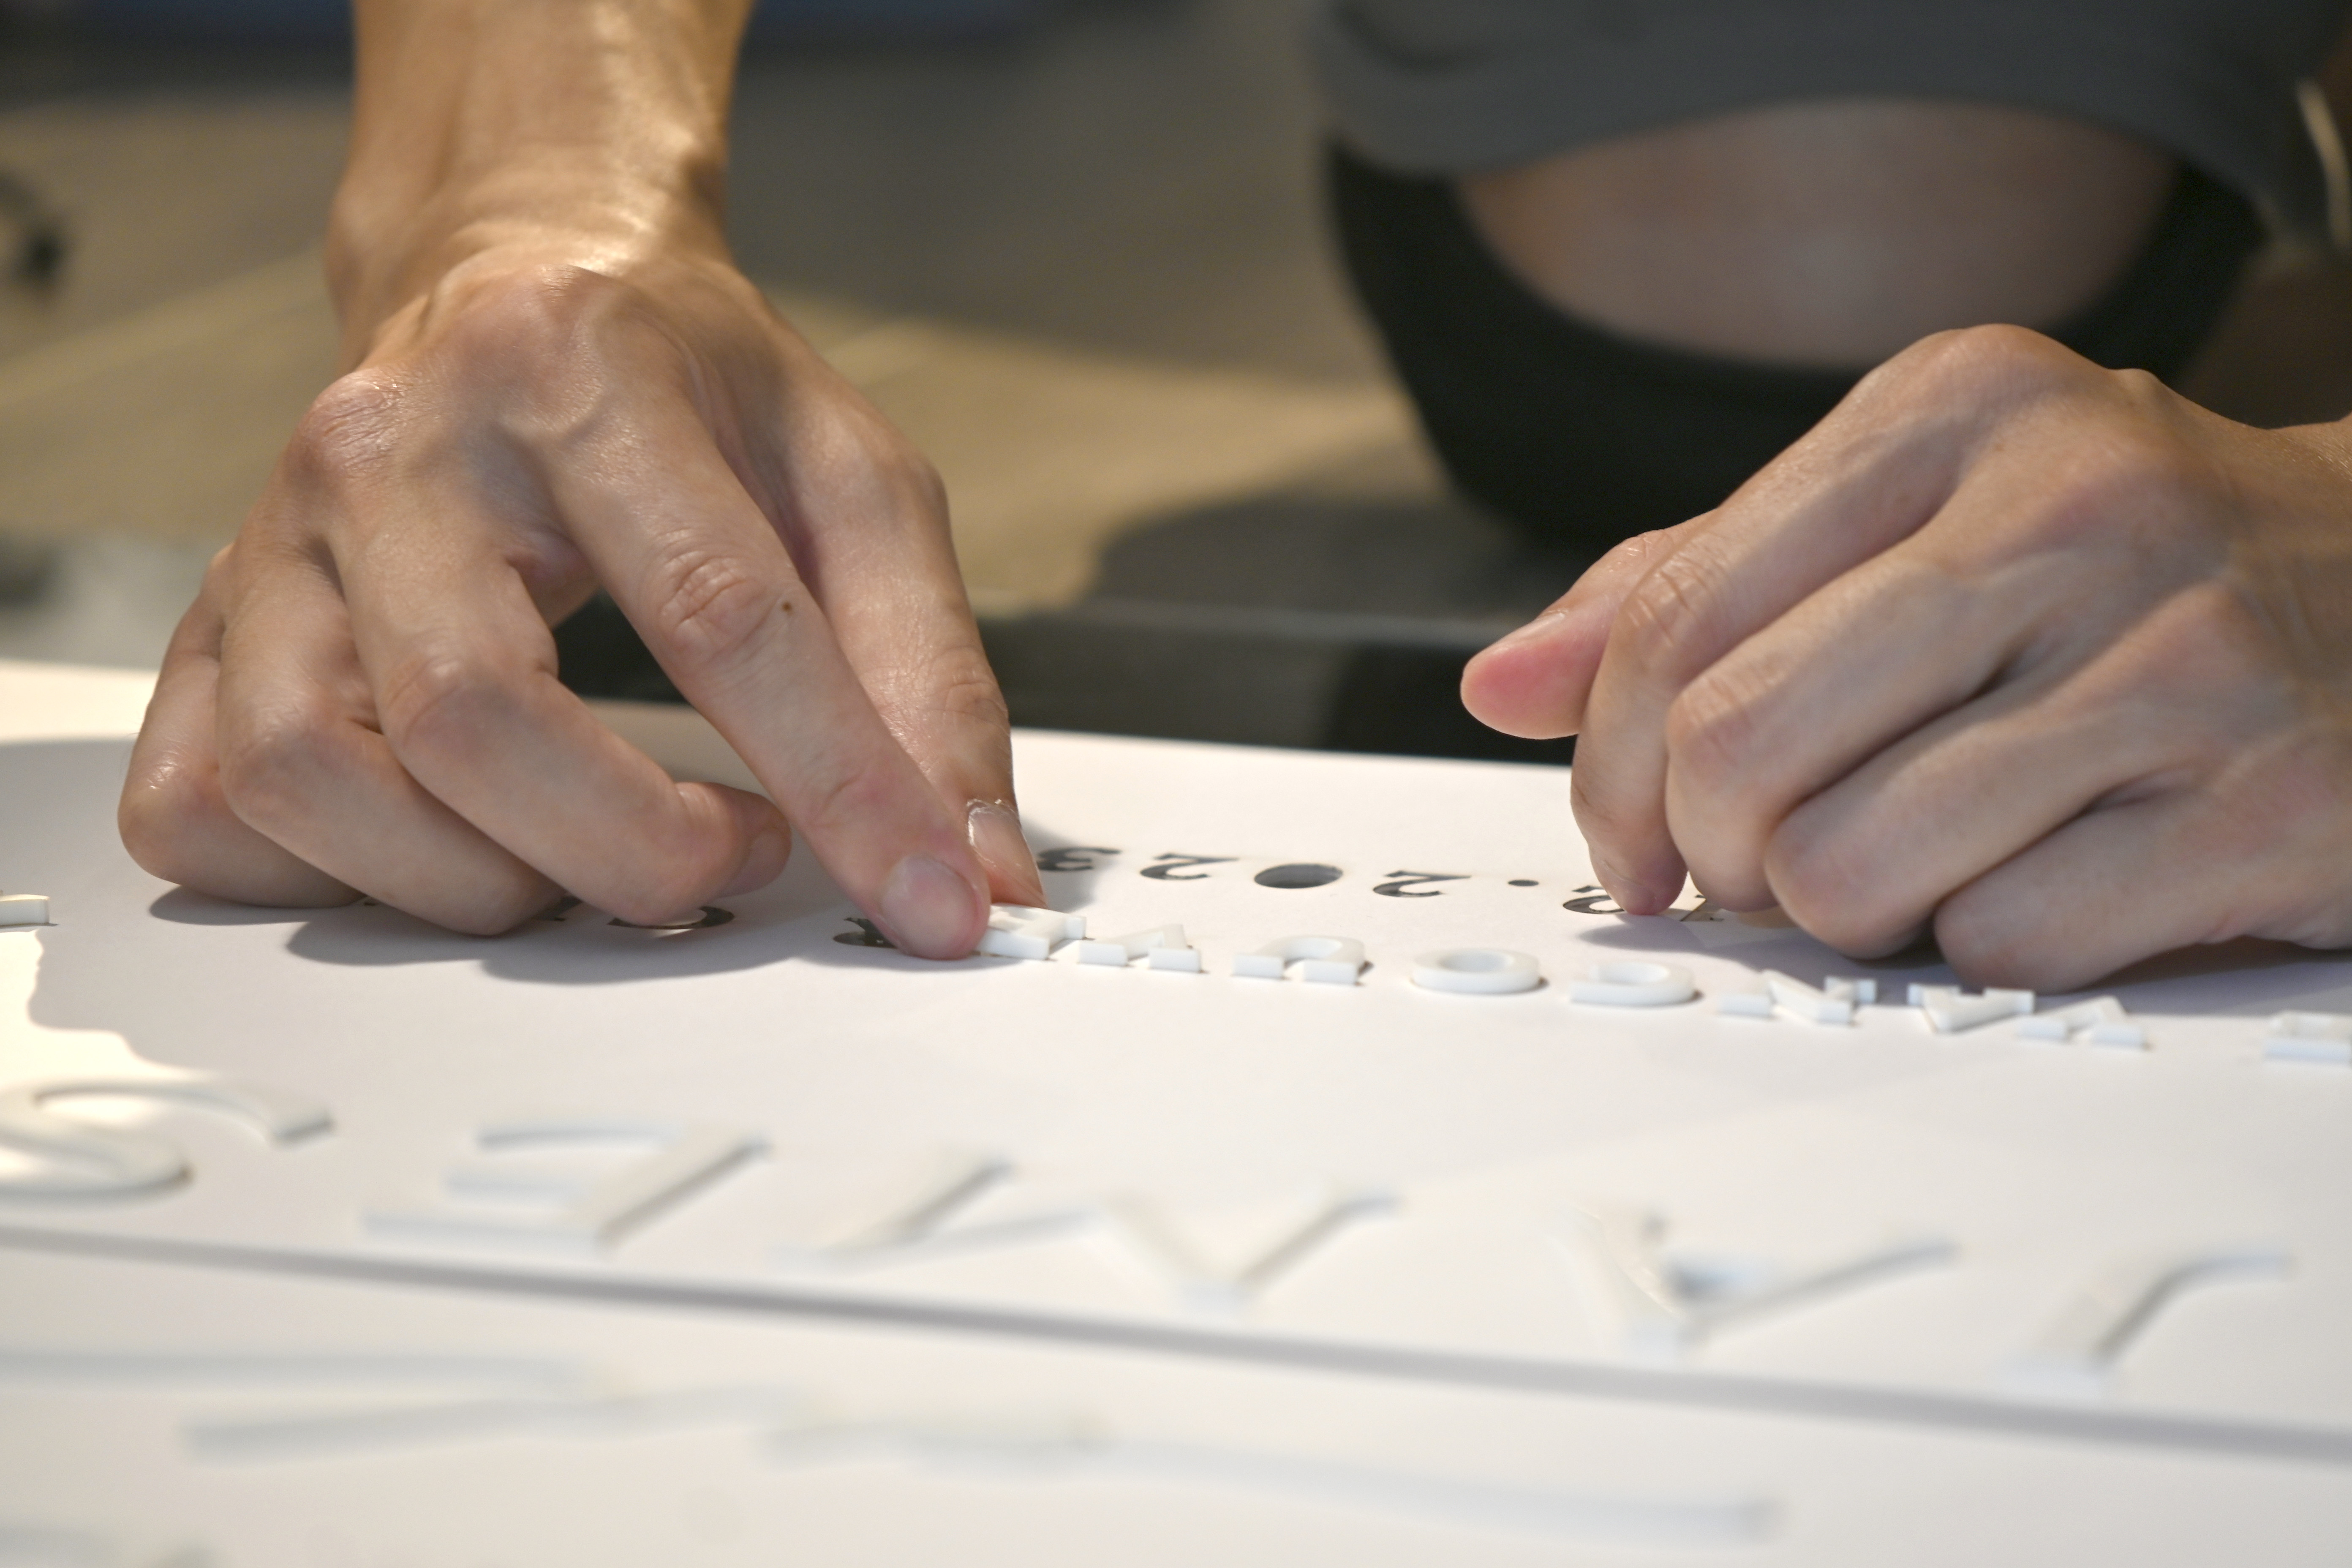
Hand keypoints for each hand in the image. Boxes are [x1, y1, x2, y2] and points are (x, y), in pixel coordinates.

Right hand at [116, 0, 1042, 957]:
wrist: (525, 281)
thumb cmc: (693, 384)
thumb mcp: (858, 488)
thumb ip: (930, 681)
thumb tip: (976, 876)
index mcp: (578, 376)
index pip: (720, 617)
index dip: (841, 787)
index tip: (928, 903)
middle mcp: (394, 448)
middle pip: (474, 718)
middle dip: (631, 852)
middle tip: (730, 852)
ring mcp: (277, 540)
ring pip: (313, 778)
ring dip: (478, 879)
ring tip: (591, 848)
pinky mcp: (213, 620)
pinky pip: (202, 804)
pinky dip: (321, 873)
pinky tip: (442, 842)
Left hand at [1464, 325, 2351, 987]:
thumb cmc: (2118, 564)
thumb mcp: (1910, 514)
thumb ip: (1696, 587)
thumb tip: (1505, 681)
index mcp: (1957, 409)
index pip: (1676, 613)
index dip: (1610, 762)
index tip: (1625, 839)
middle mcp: (2073, 507)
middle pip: (1741, 745)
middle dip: (1710, 849)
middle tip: (1752, 867)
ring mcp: (2179, 656)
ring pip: (1851, 864)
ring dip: (1846, 906)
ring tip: (1915, 860)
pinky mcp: (2263, 809)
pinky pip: (2002, 941)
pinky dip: (1986, 943)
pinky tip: (2046, 877)